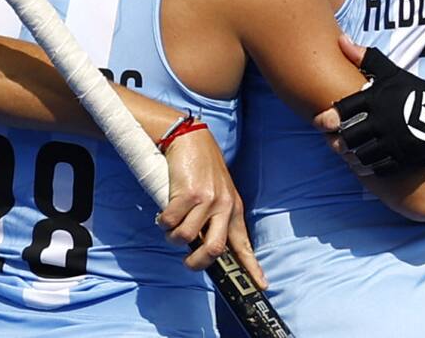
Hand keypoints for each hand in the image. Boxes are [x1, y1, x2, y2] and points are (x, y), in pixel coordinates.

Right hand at [155, 128, 266, 287]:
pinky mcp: (187, 194)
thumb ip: (217, 217)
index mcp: (233, 208)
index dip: (252, 267)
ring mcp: (206, 200)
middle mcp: (223, 206)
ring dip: (173, 236)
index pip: (244, 243)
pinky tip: (164, 212)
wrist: (191, 139)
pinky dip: (163, 222)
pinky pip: (170, 222)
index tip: (261, 285)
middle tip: (188, 261)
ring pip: (186, 237)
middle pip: (215, 249)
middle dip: (197, 262)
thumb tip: (206, 247)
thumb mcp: (219, 192)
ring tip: (171, 225)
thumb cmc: (202, 167)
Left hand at [315, 37, 424, 175]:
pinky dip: (368, 168)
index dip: (328, 118)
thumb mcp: (390, 71)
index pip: (342, 110)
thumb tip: (341, 39)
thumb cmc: (413, 90)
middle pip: (349, 136)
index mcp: (377, 99)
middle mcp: (384, 121)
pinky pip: (380, 168)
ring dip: (351, 156)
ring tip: (348, 153)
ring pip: (362, 155)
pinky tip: (363, 164)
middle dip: (338, 140)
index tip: (322, 121)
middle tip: (334, 140)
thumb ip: (365, 58)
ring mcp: (395, 141)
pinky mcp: (405, 157)